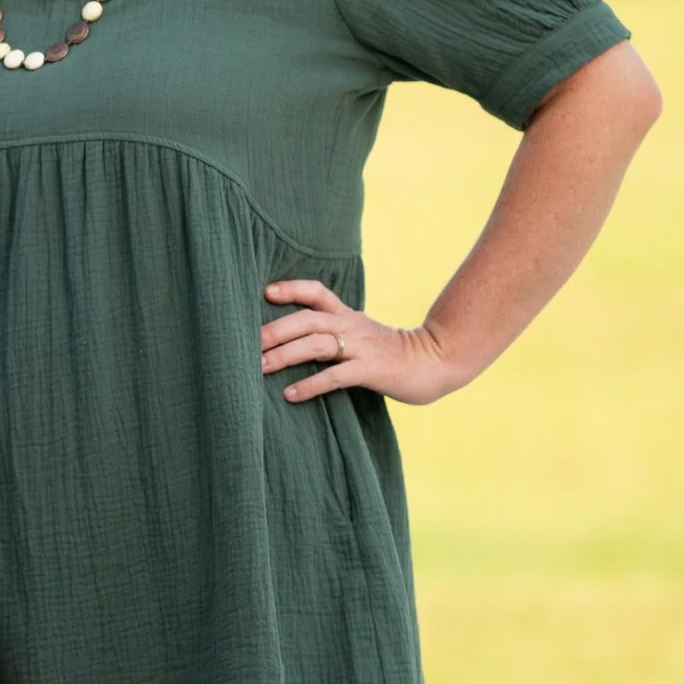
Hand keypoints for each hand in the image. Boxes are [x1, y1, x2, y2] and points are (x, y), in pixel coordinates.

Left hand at [261, 280, 471, 404]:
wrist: (439, 362)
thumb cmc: (393, 353)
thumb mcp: (362, 335)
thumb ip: (334, 334)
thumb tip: (293, 342)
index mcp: (348, 315)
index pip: (316, 292)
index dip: (291, 289)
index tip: (265, 292)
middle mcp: (351, 326)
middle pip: (306, 320)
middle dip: (273, 330)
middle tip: (244, 343)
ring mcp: (361, 347)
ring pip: (315, 345)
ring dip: (283, 356)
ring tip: (258, 368)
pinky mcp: (371, 370)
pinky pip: (335, 376)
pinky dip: (310, 385)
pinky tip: (290, 394)